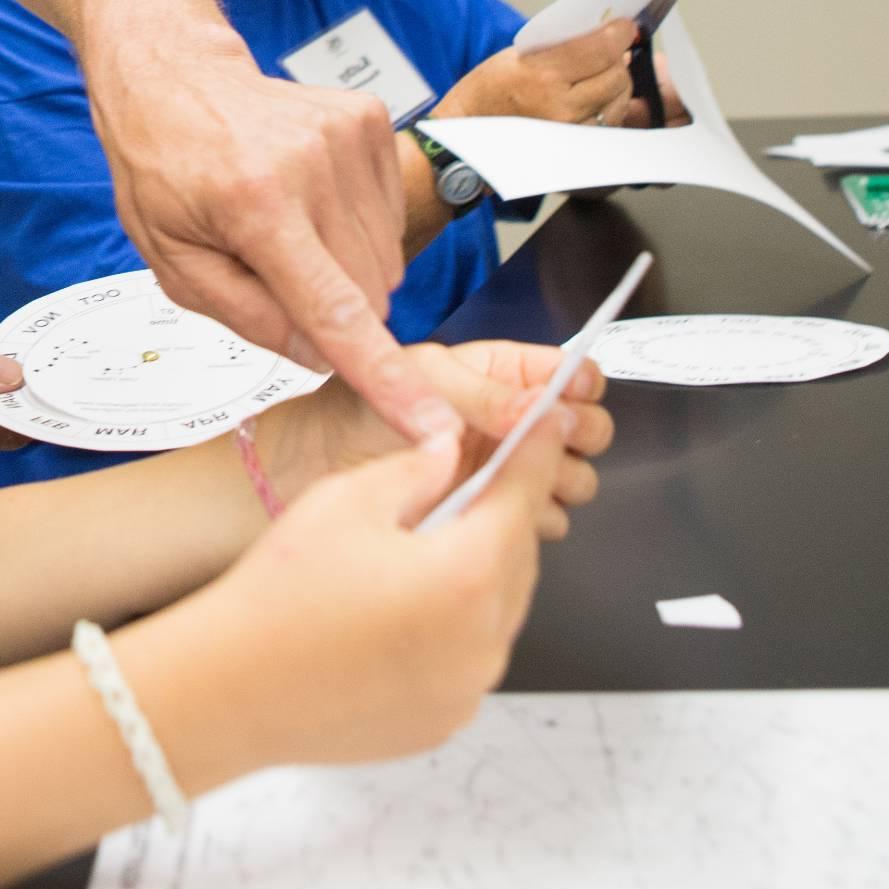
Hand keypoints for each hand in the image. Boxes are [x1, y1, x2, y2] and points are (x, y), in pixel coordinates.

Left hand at [90, 28, 439, 441]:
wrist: (174, 74)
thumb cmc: (164, 165)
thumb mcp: (171, 260)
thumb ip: (245, 317)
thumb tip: (320, 357)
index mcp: (253, 205)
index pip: (334, 310)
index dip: (385, 376)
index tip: (433, 425)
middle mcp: (310, 165)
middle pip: (367, 292)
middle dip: (332, 308)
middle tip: (272, 268)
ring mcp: (347, 135)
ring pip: (385, 257)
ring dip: (343, 265)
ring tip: (283, 223)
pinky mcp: (370, 119)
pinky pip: (389, 214)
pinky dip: (354, 225)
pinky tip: (307, 197)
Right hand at [182, 418, 562, 775]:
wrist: (233, 691)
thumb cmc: (279, 599)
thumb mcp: (345, 500)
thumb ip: (416, 469)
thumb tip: (451, 453)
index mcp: (465, 575)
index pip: (522, 495)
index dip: (537, 451)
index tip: (550, 423)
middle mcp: (482, 640)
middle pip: (518, 555)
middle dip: (500, 513)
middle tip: (466, 482)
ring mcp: (467, 687)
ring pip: (500, 608)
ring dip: (479, 570)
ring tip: (420, 548)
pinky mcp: (445, 718)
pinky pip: (473, 656)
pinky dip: (458, 623)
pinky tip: (404, 606)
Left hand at [258, 338, 611, 541]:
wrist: (308, 470)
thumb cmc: (349, 411)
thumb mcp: (419, 382)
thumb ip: (486, 395)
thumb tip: (543, 406)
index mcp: (492, 371)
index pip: (563, 371)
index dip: (578, 384)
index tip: (575, 396)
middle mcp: (503, 419)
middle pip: (580, 426)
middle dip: (578, 433)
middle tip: (556, 439)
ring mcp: (498, 467)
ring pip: (569, 474)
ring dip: (561, 477)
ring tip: (526, 474)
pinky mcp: (488, 510)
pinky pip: (540, 517)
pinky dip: (536, 515)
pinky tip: (506, 506)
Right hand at [439, 19, 637, 128]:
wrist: (470, 131)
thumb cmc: (490, 88)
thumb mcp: (520, 54)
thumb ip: (565, 44)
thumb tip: (610, 37)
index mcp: (543, 75)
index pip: (601, 49)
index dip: (620, 33)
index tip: (625, 27)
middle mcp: (561, 107)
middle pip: (616, 76)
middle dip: (618, 59)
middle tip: (609, 51)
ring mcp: (571, 133)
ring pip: (618, 100)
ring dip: (615, 84)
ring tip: (599, 75)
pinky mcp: (577, 149)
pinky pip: (610, 123)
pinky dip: (609, 106)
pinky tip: (595, 98)